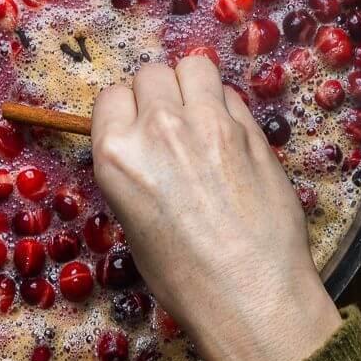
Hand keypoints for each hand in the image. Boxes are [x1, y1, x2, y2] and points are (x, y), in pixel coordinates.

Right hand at [91, 56, 340, 360]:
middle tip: (171, 128)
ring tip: (201, 119)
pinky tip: (230, 140)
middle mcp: (158, 128)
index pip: (111, 98)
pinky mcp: (250, 128)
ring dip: (193, 86)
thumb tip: (148, 156)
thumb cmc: (185, 279)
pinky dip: (227, 107)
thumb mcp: (135, 228)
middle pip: (150, 74)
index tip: (136, 131)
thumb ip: (134, 176)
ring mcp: (208, 122)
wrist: (248, 293)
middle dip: (159, 95)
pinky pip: (230, 94)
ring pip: (194, 66)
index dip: (125, 113)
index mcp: (117, 155)